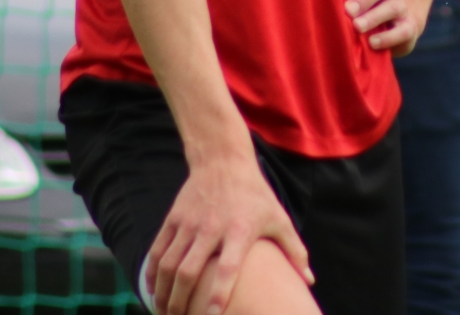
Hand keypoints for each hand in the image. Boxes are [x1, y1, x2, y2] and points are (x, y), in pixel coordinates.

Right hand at [146, 151, 312, 314]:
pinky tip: (152, 291)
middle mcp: (210, 228)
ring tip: (164, 313)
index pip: (227, 268)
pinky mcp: (173, 219)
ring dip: (163, 294)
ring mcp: (188, 223)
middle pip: (188, 272)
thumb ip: (294, 250)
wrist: (222, 160)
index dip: (219, 293)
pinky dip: (151, 275)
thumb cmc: (255, 194)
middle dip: (180, 303)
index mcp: (239, 230)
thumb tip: (309, 279)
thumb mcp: (278, 218)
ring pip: (168, 265)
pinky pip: (157, 251)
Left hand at [346, 0, 426, 56]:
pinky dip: (388, 38)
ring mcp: (403, 8)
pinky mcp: (409, 29)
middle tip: (348, 9)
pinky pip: (402, 33)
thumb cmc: (375, 1)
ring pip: (391, 9)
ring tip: (357, 25)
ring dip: (373, 17)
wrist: (407, 14)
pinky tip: (373, 42)